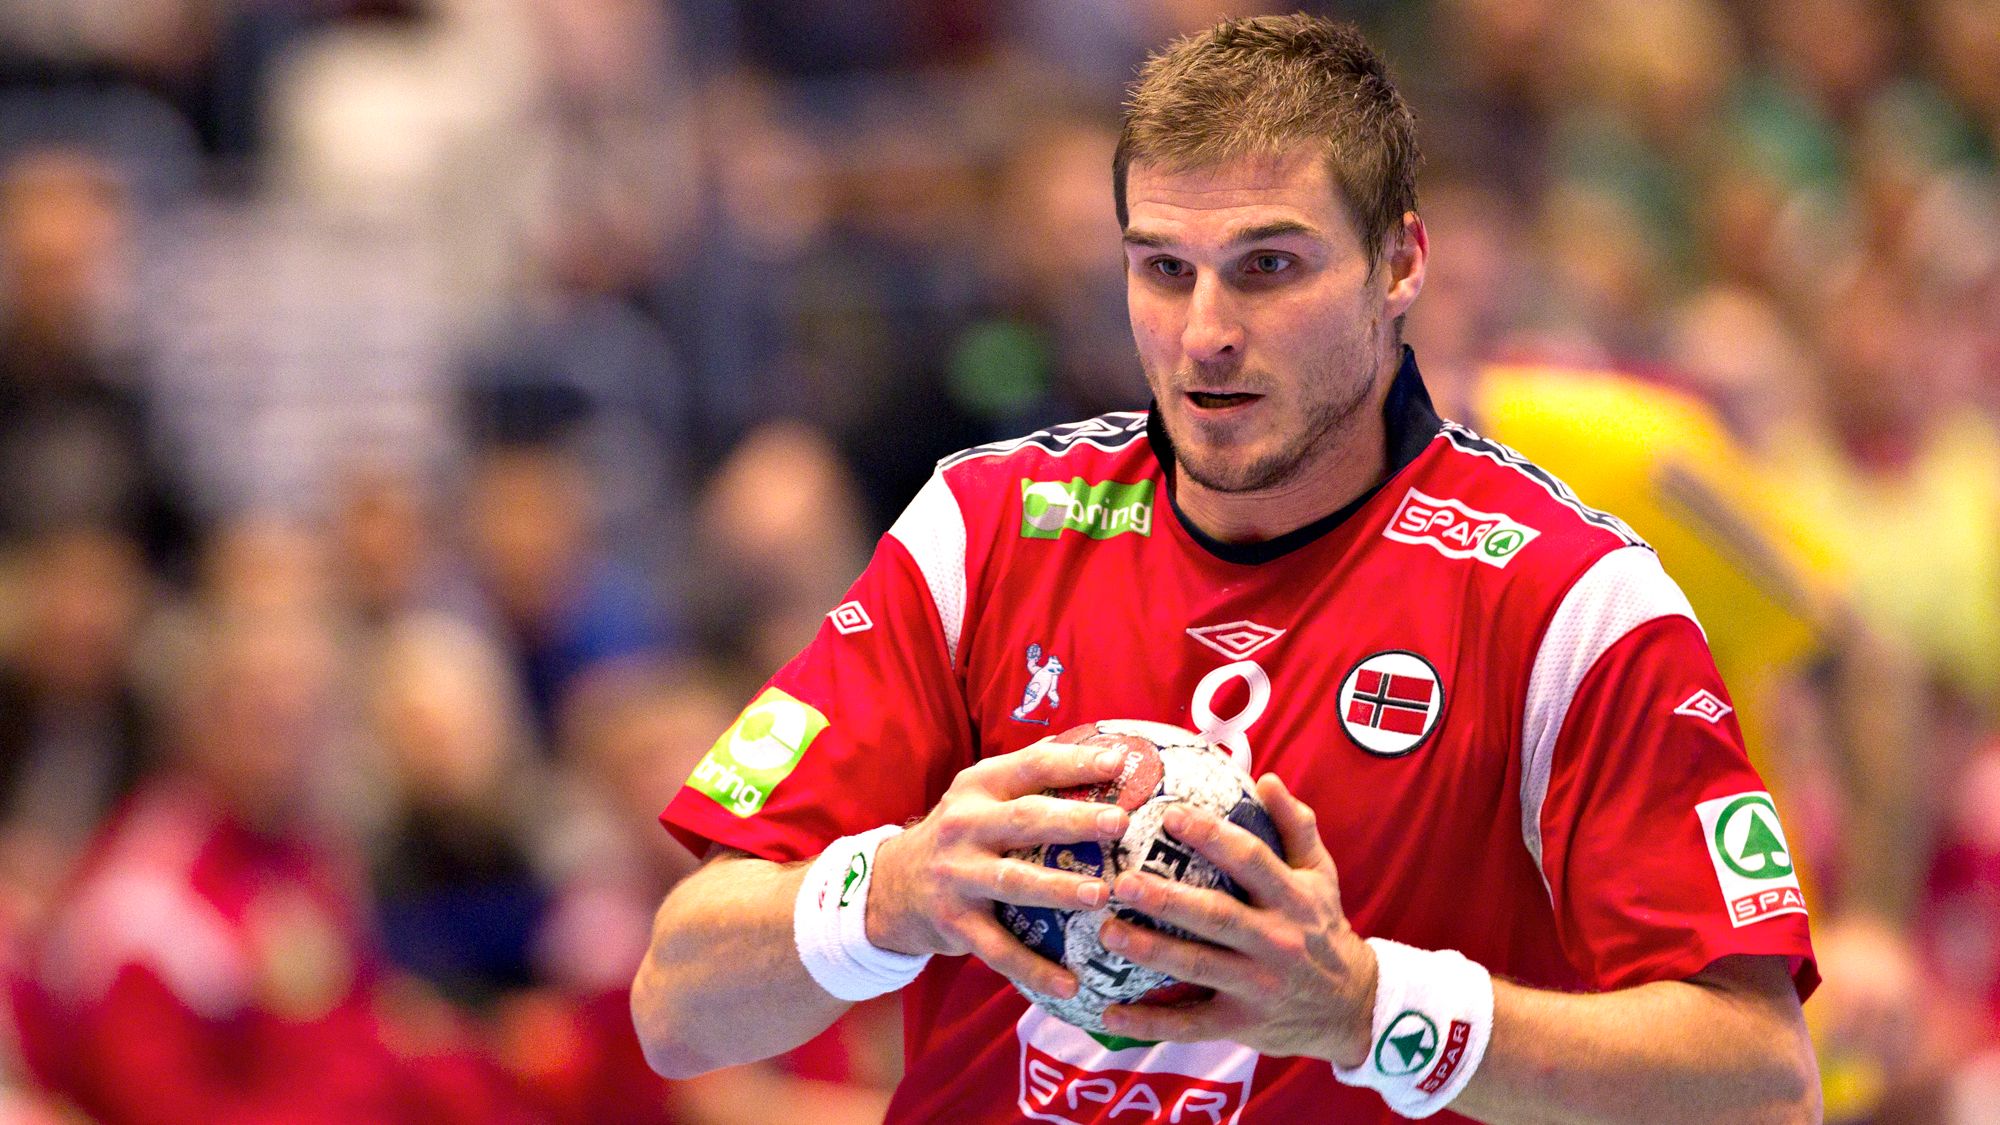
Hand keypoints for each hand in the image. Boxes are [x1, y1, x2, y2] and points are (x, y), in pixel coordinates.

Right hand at [865, 739, 1130, 998]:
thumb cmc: (959, 834)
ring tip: (1100, 895)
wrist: (891, 886)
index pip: (1031, 766)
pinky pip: (999, 949)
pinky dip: (1034, 968)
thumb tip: (1096, 740)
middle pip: (1025, 820)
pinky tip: (1070, 984)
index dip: (1074, 763)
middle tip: (1119, 822)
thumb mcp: (980, 794)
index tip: (1119, 761)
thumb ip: (1028, 770)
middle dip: (1074, 820)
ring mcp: (957, 876)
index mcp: (979, 787)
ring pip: (1013, 882)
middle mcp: (965, 826)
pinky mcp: (954, 923)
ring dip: (1058, 888)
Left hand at [1095, 774, 1376, 1065]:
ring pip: (1197, 966)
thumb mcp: (1322, 876)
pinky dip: (1150, 1022)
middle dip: (1167, 898)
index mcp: (1293, 899)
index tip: (1170, 814)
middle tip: (1121, 880)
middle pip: (1216, 916)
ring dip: (1149, 951)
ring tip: (1107, 931)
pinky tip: (1109, 1012)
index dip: (1212, 836)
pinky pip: (1190, 1024)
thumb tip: (1267, 778)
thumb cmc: (1323, 928)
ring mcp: (1257, 986)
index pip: (1251, 861)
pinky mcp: (1242, 1023)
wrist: (1354, 1007)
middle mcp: (1275, 941)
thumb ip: (1297, 827)